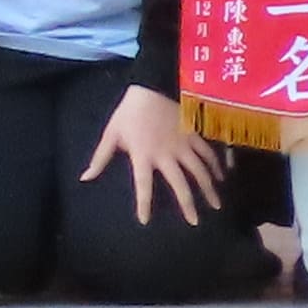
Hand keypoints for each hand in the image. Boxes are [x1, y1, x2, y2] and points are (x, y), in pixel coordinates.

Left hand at [81, 85, 225, 226]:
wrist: (153, 84)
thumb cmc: (129, 111)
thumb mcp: (111, 133)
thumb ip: (101, 158)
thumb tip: (85, 178)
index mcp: (143, 155)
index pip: (143, 185)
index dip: (144, 204)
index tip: (146, 221)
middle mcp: (166, 154)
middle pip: (180, 184)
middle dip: (188, 204)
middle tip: (194, 222)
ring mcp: (184, 145)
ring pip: (200, 171)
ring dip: (209, 189)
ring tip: (216, 205)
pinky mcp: (194, 134)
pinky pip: (208, 152)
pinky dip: (216, 165)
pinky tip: (221, 176)